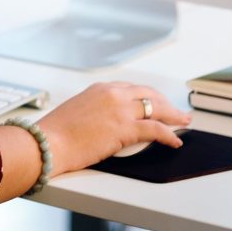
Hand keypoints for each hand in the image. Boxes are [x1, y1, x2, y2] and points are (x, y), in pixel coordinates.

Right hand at [36, 82, 190, 174]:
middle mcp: (113, 94)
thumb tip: (105, 121)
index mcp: (101, 88)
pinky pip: (156, 129)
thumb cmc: (56, 132)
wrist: (48, 142)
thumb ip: (95, 109)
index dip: (149, 96)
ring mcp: (120, 110)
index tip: (156, 102)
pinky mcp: (125, 129)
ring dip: (174, 116)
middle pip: (149, 95)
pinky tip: (175, 141)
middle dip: (166, 103)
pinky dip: (169, 134)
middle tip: (177, 111)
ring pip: (157, 109)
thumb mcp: (77, 110)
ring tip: (184, 122)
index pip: (133, 88)